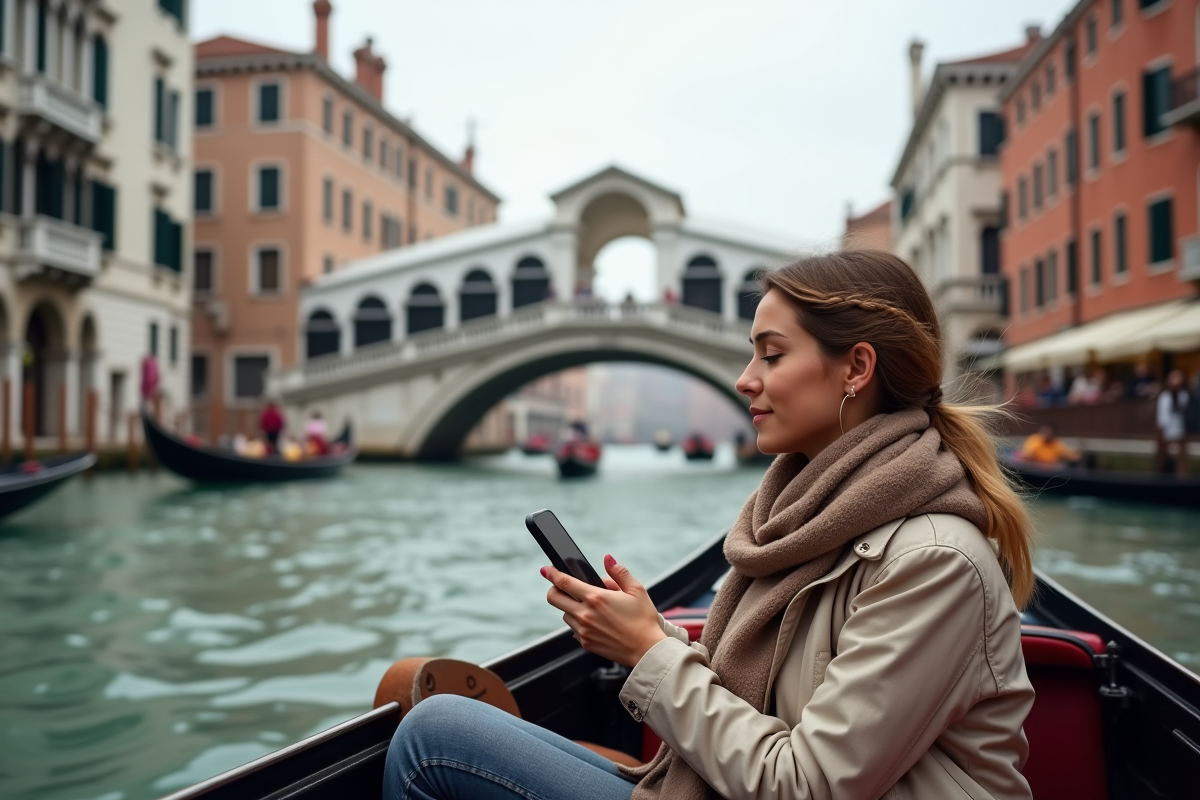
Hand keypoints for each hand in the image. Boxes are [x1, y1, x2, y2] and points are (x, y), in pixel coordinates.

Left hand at [542, 554, 666, 667]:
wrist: (646, 650)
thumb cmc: (643, 620)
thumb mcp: (636, 590)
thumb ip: (619, 572)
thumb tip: (608, 558)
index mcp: (596, 598)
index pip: (564, 582)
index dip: (552, 573)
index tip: (546, 569)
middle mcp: (585, 614)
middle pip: (554, 599)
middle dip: (554, 590)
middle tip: (562, 587)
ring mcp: (583, 630)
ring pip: (564, 614)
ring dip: (571, 608)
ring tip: (590, 608)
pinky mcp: (585, 643)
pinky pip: (573, 629)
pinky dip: (579, 623)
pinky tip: (595, 622)